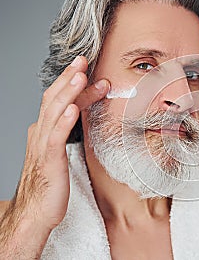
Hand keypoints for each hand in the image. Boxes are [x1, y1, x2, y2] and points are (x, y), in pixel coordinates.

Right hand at [0, 56, 108, 257]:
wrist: (35, 212)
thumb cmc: (49, 184)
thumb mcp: (58, 153)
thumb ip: (64, 133)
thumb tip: (76, 116)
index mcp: (44, 131)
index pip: (59, 100)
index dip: (72, 84)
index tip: (88, 71)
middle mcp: (40, 133)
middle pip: (54, 99)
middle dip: (69, 79)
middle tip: (83, 61)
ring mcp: (43, 146)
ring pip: (54, 113)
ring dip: (68, 93)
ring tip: (80, 76)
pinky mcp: (49, 161)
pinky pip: (56, 138)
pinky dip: (64, 121)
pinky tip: (73, 109)